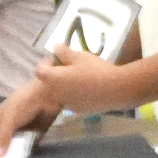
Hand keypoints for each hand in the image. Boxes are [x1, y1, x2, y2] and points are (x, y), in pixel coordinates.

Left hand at [0, 47, 130, 133]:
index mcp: (54, 79)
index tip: (58, 59)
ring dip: (64, 86)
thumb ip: (64, 52)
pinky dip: (74, 95)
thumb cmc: (96, 70)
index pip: (39, 71)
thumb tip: (55, 47)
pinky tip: (88, 89)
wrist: (117, 90)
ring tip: (80, 78)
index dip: (46, 63)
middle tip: (69, 67)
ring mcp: (68, 104)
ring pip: (60, 93)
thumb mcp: (79, 56)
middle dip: (55, 75)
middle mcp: (57, 94)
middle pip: (49, 84)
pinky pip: (71, 101)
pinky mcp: (79, 110)